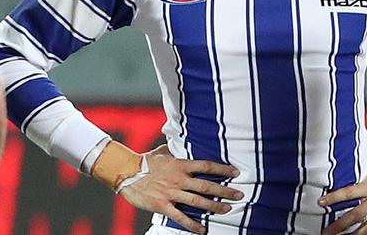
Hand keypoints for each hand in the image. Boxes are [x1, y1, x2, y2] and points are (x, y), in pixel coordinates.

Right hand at [119, 145, 242, 233]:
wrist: (126, 172)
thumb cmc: (145, 161)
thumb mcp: (163, 151)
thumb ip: (175, 149)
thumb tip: (181, 140)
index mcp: (181, 164)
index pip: (207, 166)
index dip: (223, 169)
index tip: (236, 172)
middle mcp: (179, 179)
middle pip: (207, 186)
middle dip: (225, 191)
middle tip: (239, 194)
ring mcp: (171, 193)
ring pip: (198, 202)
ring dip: (215, 206)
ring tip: (228, 209)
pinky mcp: (163, 206)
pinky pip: (181, 217)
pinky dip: (193, 224)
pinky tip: (203, 229)